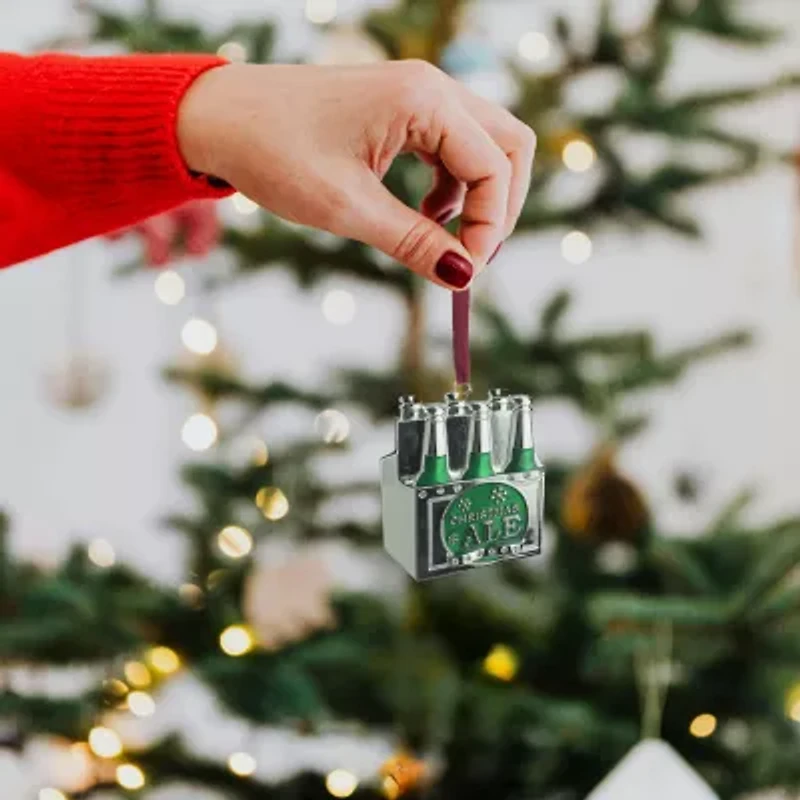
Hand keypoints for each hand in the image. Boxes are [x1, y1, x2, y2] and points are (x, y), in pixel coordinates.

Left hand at [177, 61, 535, 289]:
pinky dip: (452, 185)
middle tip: (472, 254)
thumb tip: (462, 277)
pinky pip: (452, 145)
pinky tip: (423, 211)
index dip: (490, 227)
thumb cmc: (272, 153)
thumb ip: (413, 242)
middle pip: (508, 145)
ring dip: (476, 196)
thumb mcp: (347, 208)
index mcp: (422, 101)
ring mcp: (417, 93)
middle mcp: (430, 86)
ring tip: (439, 235)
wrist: (219, 117)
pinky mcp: (402, 107)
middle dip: (500, 206)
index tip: (465, 273)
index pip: (494, 167)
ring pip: (484, 144)